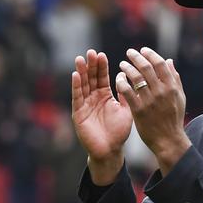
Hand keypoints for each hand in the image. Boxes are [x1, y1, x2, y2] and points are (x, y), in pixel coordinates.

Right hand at [72, 49, 132, 184]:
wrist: (111, 150)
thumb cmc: (119, 132)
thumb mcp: (126, 110)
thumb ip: (126, 93)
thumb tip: (125, 74)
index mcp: (105, 96)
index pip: (102, 77)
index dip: (101, 66)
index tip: (101, 54)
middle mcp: (94, 98)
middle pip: (91, 78)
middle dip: (90, 66)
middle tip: (90, 52)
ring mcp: (85, 105)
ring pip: (83, 85)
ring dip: (81, 72)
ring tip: (80, 59)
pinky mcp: (78, 113)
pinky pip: (77, 98)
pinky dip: (76, 86)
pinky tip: (76, 75)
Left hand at [116, 47, 190, 171]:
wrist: (168, 140)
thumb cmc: (174, 118)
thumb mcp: (179, 97)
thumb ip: (175, 79)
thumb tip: (169, 61)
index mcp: (172, 87)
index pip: (160, 64)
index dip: (150, 54)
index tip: (142, 50)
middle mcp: (161, 91)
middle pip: (146, 67)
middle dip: (136, 57)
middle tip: (129, 53)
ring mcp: (149, 100)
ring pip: (135, 77)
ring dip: (127, 68)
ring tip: (122, 64)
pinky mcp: (139, 110)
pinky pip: (127, 91)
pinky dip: (122, 82)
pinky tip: (119, 78)